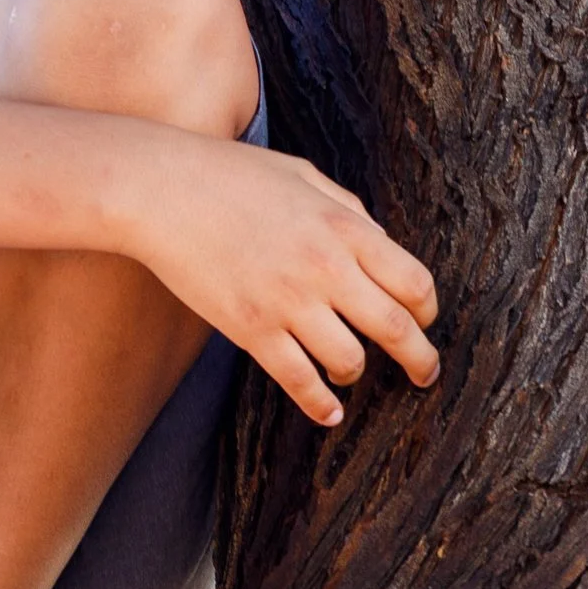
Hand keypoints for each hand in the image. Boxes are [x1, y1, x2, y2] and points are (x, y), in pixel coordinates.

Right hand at [126, 133, 439, 428]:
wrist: (159, 190)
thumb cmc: (229, 175)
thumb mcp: (303, 175)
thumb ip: (348, 209)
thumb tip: (381, 244)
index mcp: (344, 227)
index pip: (414, 283)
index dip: (428, 311)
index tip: (425, 323)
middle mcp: (326, 268)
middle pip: (396, 329)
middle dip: (420, 360)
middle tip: (424, 374)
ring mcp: (287, 302)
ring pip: (349, 361)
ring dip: (356, 373)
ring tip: (348, 373)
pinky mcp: (250, 328)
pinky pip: (298, 379)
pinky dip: (319, 405)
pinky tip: (328, 412)